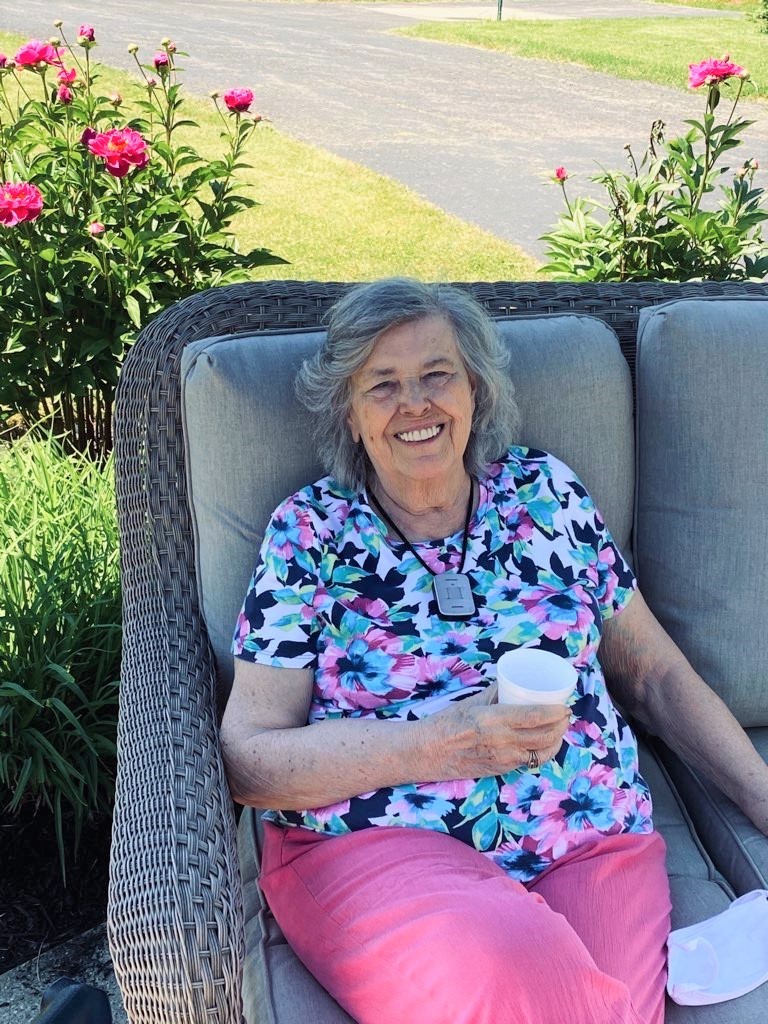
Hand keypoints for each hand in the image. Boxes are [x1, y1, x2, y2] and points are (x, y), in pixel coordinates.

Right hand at [421, 696, 570, 779]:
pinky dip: (541, 752)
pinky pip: (528, 762)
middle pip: (544, 737)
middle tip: (565, 715)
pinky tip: (543, 744)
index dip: (555, 713)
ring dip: (555, 741)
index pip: (534, 717)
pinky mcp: (501, 771)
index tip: (565, 705)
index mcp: (493, 720)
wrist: (427, 753)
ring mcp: (503, 760)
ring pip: (541, 754)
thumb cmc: (445, 724)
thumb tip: (511, 684)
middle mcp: (502, 742)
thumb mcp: (471, 703)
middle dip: (561, 726)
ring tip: (558, 729)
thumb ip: (494, 694)